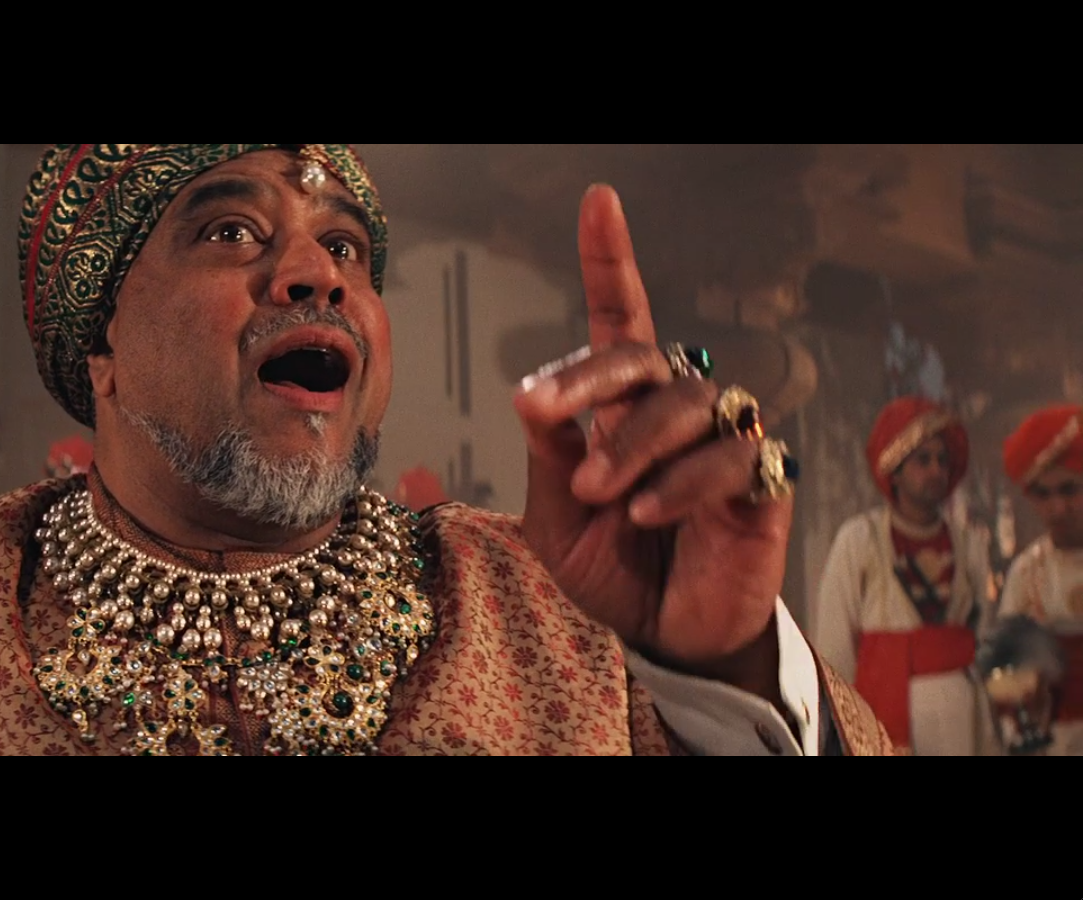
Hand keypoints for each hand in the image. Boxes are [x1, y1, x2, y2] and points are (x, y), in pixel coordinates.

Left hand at [513, 185, 794, 695]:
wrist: (665, 638)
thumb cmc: (613, 570)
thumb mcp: (556, 518)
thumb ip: (548, 457)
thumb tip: (531, 394)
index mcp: (620, 409)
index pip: (617, 321)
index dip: (610, 261)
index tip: (598, 201)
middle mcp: (674, 410)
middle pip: (643, 352)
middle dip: (588, 377)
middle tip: (542, 415)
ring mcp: (721, 441)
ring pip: (687, 401)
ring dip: (632, 444)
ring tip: (600, 496)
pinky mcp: (761, 483)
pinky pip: (730, 457)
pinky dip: (681, 483)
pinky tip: (647, 514)